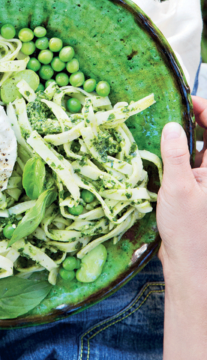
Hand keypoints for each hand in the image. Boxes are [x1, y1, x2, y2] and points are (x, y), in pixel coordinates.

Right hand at [157, 96, 206, 286]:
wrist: (188, 261)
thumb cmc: (188, 228)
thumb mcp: (178, 188)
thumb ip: (176, 156)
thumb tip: (171, 127)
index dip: (205, 110)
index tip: (186, 98)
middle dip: (192, 120)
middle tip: (170, 109)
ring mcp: (204, 180)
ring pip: (195, 149)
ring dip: (181, 137)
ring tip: (160, 126)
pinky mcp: (192, 189)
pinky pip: (184, 164)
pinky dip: (173, 154)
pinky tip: (157, 151)